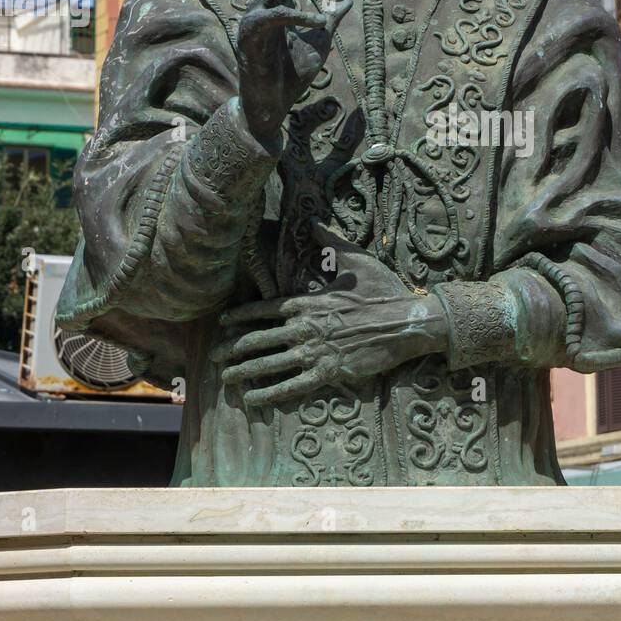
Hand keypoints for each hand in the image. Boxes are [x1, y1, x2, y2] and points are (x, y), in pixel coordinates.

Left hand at [212, 227, 448, 407]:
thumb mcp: (356, 259)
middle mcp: (304, 327)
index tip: (222, 324)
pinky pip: (291, 385)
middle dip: (231, 349)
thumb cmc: (383, 290)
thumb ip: (330, 242)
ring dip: (243, 371)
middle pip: (257, 340)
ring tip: (225, 379)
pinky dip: (270, 393)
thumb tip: (313, 222)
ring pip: (268, 364)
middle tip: (213, 357)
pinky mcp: (328, 372)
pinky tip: (253, 399)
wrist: (407, 321)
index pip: (264, 310)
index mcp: (307, 302)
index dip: (240, 317)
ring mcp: (314, 351)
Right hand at [237, 0, 352, 143]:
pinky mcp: (250, 35)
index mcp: (277, 0)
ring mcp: (254, 17)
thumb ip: (330, 17)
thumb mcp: (320, 41)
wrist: (272, 106)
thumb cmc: (291, 73)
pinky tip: (319, 21)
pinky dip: (300, 15)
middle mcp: (263, 2)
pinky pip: (275, 15)